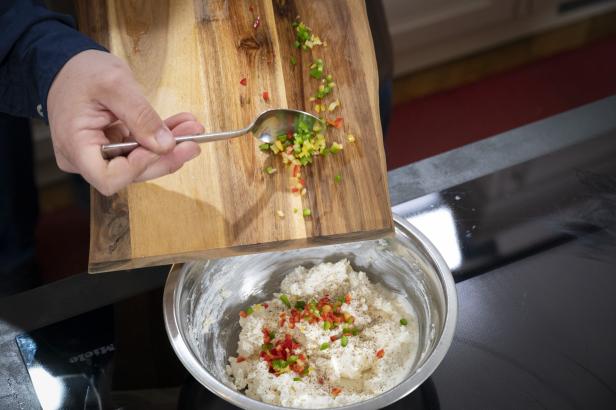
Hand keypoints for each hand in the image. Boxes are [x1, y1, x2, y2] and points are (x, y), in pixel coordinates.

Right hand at [47, 50, 201, 195]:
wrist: (68, 65)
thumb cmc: (81, 71)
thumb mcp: (114, 84)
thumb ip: (140, 115)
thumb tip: (165, 145)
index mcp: (75, 146)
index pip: (108, 177)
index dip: (138, 167)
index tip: (160, 146)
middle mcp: (84, 158)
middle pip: (131, 173)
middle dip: (165, 156)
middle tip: (194, 140)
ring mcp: (98, 155)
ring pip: (140, 163)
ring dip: (168, 147)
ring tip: (192, 128)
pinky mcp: (111, 149)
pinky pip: (139, 150)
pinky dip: (160, 139)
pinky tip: (180, 126)